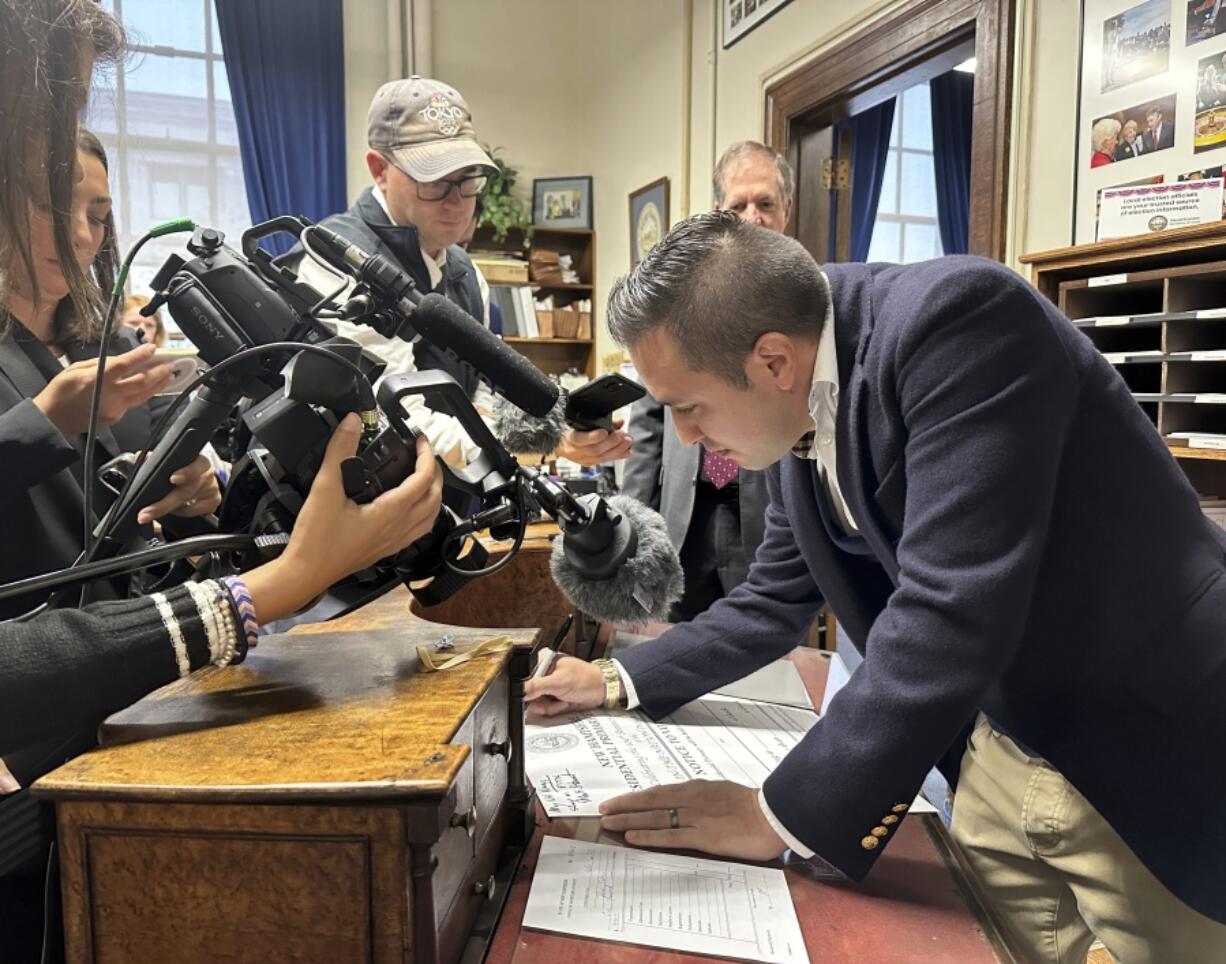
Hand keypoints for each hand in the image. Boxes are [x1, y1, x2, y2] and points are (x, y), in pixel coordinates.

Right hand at [33, 344, 172, 436]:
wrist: (53, 418)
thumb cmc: (61, 389)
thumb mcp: (76, 368)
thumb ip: (101, 364)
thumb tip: (122, 360)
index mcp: (99, 378)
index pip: (126, 364)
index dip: (141, 356)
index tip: (153, 348)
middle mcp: (111, 394)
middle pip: (142, 382)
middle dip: (158, 372)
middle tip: (170, 365)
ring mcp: (116, 408)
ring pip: (143, 395)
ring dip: (158, 385)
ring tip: (169, 376)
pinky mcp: (116, 417)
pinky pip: (133, 404)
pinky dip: (142, 395)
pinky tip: (150, 388)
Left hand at [136, 454, 221, 523]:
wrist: (201, 476)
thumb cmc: (183, 467)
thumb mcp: (171, 460)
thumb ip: (155, 458)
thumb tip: (141, 457)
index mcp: (199, 461)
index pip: (196, 465)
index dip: (185, 472)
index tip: (172, 479)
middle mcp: (207, 475)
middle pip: (187, 491)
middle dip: (163, 504)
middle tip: (146, 513)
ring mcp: (212, 489)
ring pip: (188, 504)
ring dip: (170, 509)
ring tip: (156, 510)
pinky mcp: (214, 502)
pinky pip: (195, 512)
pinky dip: (182, 512)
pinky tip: (177, 508)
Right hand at [241, 414, 443, 621]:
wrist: (305, 573)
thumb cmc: (316, 541)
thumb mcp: (325, 488)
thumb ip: (339, 451)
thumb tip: (352, 424)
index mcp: (391, 512)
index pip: (423, 479)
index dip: (426, 456)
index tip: (420, 442)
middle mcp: (398, 528)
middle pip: (434, 498)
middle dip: (435, 473)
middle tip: (425, 456)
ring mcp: (394, 542)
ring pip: (430, 517)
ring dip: (434, 495)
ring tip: (426, 479)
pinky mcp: (386, 550)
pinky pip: (417, 531)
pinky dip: (424, 515)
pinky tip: (410, 510)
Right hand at [523, 655, 605, 716]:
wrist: (602, 690)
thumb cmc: (586, 679)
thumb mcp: (559, 682)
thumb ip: (538, 686)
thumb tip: (521, 691)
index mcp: (543, 660)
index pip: (525, 677)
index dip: (530, 690)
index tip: (540, 695)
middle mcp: (544, 672)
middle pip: (530, 693)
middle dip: (544, 700)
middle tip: (557, 697)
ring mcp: (549, 686)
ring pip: (538, 703)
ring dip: (552, 706)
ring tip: (565, 699)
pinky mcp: (554, 697)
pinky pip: (547, 708)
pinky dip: (556, 709)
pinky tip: (566, 702)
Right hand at [554, 421, 632, 465]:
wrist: (558, 443)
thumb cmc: (568, 429)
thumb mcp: (578, 421)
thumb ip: (599, 421)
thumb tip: (618, 423)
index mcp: (569, 437)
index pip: (579, 439)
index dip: (593, 437)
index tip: (605, 432)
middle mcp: (574, 451)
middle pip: (594, 450)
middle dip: (611, 443)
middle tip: (623, 435)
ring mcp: (581, 459)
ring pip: (600, 458)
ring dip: (616, 450)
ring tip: (627, 443)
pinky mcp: (587, 463)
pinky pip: (603, 461)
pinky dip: (616, 456)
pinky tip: (625, 452)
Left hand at [599, 780, 787, 860]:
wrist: (773, 814)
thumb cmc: (754, 806)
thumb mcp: (724, 794)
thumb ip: (704, 799)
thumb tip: (689, 806)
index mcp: (697, 789)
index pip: (658, 792)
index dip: (636, 797)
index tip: (618, 801)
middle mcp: (691, 799)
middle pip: (650, 801)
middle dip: (624, 805)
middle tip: (601, 810)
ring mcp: (694, 817)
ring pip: (653, 817)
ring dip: (628, 819)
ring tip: (608, 822)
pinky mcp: (702, 836)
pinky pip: (669, 836)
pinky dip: (647, 836)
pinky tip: (632, 837)